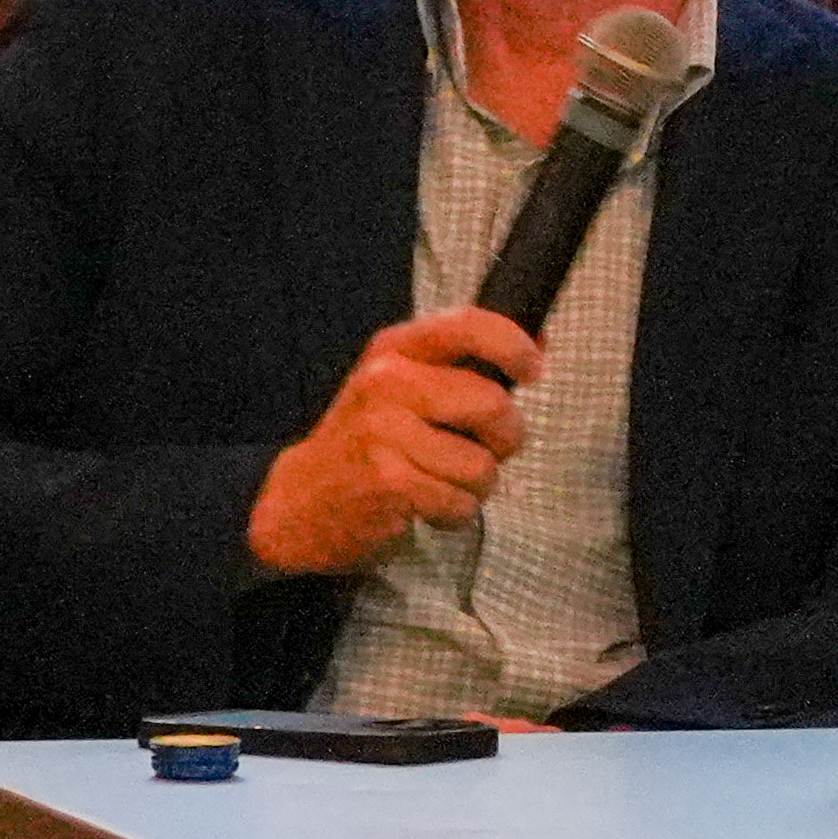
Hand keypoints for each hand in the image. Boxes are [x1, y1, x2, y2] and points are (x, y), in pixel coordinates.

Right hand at [245, 309, 535, 576]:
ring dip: (475, 485)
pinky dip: (453, 512)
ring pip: (483, 464)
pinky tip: (423, 504)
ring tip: (438, 481)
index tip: (531, 370)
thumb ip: (467, 365)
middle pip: (494, 404)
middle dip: (502, 439)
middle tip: (473, 450)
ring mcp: (383, 431)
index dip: (514, 345)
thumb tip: (540, 340)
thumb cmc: (368, 443)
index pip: (469, 325)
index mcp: (396, 350)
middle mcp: (386, 381)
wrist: (297, 501)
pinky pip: (461, 502)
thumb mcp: (407, 387)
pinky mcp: (387, 480)